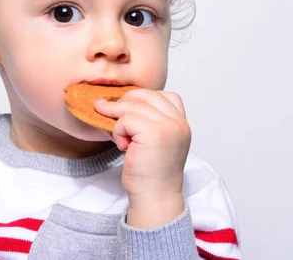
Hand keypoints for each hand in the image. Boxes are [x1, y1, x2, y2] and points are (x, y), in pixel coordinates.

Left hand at [94, 89, 190, 227]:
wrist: (155, 198)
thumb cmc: (151, 174)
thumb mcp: (156, 142)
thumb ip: (150, 122)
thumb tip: (119, 101)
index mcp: (182, 124)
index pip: (165, 95)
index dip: (143, 99)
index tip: (129, 112)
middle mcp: (178, 123)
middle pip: (146, 95)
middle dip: (124, 102)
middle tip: (111, 115)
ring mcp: (168, 127)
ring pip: (132, 106)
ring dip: (118, 119)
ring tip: (120, 138)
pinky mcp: (153, 134)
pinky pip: (125, 119)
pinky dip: (117, 130)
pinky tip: (123, 146)